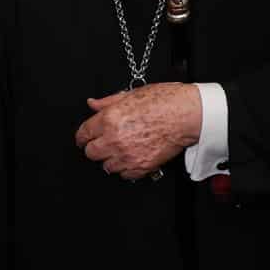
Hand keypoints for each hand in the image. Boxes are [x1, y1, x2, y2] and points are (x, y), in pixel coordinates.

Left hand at [74, 82, 201, 179]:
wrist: (187, 114)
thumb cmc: (164, 101)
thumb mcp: (131, 94)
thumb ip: (108, 102)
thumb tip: (93, 104)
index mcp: (109, 119)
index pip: (83, 134)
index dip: (82, 136)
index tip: (84, 138)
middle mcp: (115, 139)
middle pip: (91, 153)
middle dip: (95, 148)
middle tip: (101, 144)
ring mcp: (128, 155)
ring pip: (107, 166)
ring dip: (110, 159)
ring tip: (119, 150)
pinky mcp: (141, 166)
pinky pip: (125, 175)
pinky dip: (126, 169)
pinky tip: (131, 158)